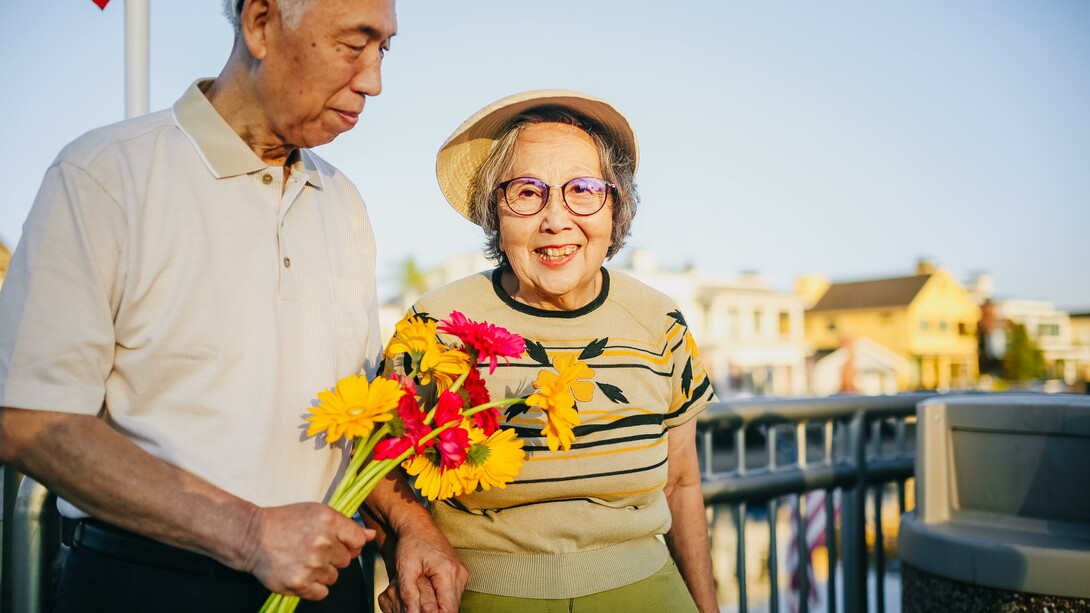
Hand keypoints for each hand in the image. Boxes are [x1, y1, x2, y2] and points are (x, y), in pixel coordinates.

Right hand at [241, 502, 374, 600]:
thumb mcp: (317, 512)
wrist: (253, 536)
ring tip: (304, 560)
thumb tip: (370, 535)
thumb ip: (346, 525)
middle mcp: (323, 542)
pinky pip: (322, 593)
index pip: (358, 541)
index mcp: (329, 521)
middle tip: (314, 551)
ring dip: (322, 572)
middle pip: (347, 560)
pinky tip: (302, 574)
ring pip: (334, 577)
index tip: (339, 544)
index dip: (350, 544)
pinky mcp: (300, 583)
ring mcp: (312, 564)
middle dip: (334, 557)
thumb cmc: (286, 522)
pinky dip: (314, 587)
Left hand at [376, 526, 468, 612]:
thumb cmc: (411, 543)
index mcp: (447, 571)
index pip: (449, 609)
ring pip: (453, 603)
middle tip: (418, 606)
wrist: (419, 526)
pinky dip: (441, 598)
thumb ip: (408, 593)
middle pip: (453, 608)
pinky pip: (453, 595)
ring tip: (422, 599)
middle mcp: (460, 573)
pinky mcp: (460, 574)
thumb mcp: (404, 568)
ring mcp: (462, 573)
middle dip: (435, 612)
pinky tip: (428, 592)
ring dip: (439, 606)